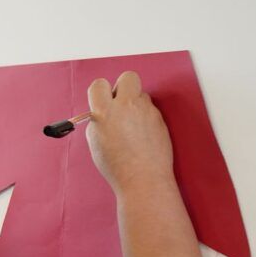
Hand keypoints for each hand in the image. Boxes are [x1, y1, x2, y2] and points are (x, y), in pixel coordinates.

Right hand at [86, 71, 174, 194]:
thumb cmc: (117, 166)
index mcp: (105, 112)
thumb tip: (102, 112)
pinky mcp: (160, 119)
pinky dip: (145, 119)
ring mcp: (146, 111)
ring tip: (131, 126)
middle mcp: (127, 106)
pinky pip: (151, 110)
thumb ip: (98, 121)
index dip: (99, 92)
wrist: (142, 179)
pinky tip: (141, 136)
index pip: (98, 85)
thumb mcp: (95, 141)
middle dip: (122, 87)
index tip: (101, 101)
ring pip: (141, 95)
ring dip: (135, 105)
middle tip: (119, 104)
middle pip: (127, 77)